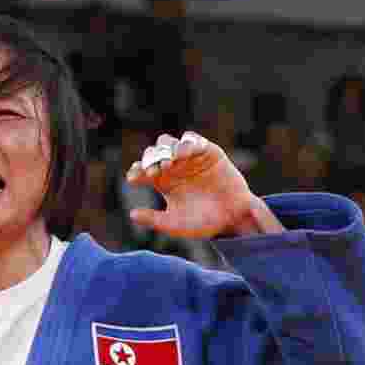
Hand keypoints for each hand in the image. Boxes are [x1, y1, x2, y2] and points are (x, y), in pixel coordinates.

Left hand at [127, 132, 281, 238]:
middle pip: (153, 152)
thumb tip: (131, 214)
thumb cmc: (203, 222)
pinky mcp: (207, 151)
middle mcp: (173, 167)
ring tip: (168, 164)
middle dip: (150, 160)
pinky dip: (187, 143)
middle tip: (152, 173)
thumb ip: (154, 220)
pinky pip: (193, 140)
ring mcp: (189, 158)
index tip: (133, 179)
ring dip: (165, 150)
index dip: (136, 171)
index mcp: (162, 181)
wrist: (233, 219)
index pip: (142, 170)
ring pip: (169, 143)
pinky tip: (184, 154)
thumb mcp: (175, 224)